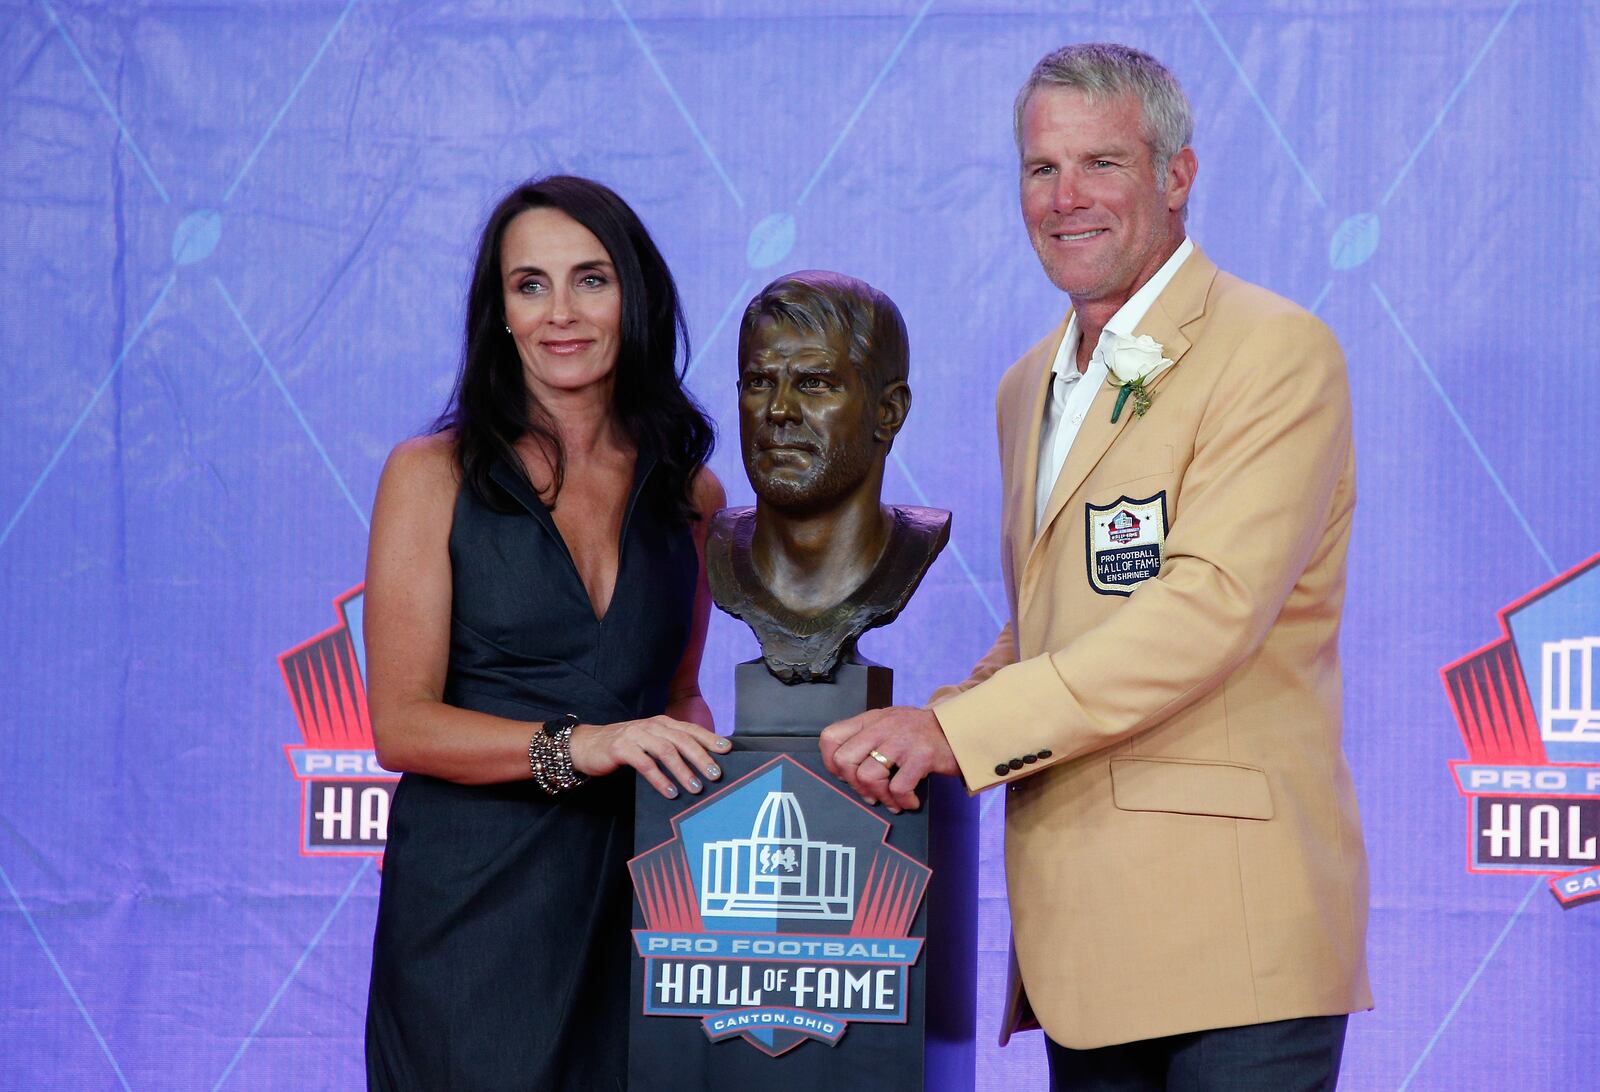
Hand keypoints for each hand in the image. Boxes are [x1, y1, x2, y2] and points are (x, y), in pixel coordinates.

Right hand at [569, 716, 731, 799]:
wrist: (587, 745)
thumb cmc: (624, 746)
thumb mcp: (650, 741)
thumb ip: (671, 746)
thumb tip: (701, 762)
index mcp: (662, 723)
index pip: (691, 729)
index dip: (710, 738)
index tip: (727, 750)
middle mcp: (651, 726)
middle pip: (682, 740)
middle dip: (701, 757)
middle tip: (716, 774)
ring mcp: (636, 735)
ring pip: (666, 751)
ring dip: (683, 770)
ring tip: (696, 787)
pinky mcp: (621, 748)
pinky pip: (645, 764)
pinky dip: (660, 779)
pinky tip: (670, 791)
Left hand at [819, 706, 958, 812]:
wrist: (961, 727)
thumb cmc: (922, 733)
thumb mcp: (890, 724)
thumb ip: (867, 739)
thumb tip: (845, 771)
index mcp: (871, 720)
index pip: (830, 737)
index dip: (830, 763)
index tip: (845, 776)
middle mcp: (882, 727)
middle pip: (844, 760)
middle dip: (854, 784)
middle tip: (870, 793)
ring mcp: (901, 740)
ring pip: (868, 775)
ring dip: (879, 796)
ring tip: (892, 801)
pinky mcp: (921, 756)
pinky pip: (898, 787)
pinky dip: (903, 801)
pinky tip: (910, 801)